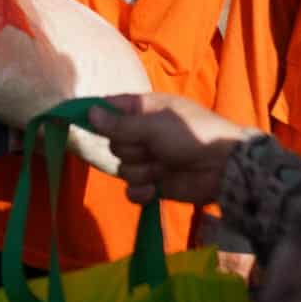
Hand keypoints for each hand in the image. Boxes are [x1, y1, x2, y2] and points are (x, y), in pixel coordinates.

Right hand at [88, 93, 257, 204]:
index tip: (77, 120)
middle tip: (152, 148)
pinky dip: (142, 191)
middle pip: (114, 143)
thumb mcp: (154, 125)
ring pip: (123, 168)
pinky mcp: (155, 184)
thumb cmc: (191, 135)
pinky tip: (156, 188)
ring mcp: (149, 160)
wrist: (223, 168)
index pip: (109, 109)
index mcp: (144, 110)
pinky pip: (132, 190)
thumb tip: (89, 113)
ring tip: (163, 168)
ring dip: (142, 170)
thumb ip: (120, 124)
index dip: (95, 115)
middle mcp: (143, 133)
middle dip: (130, 149)